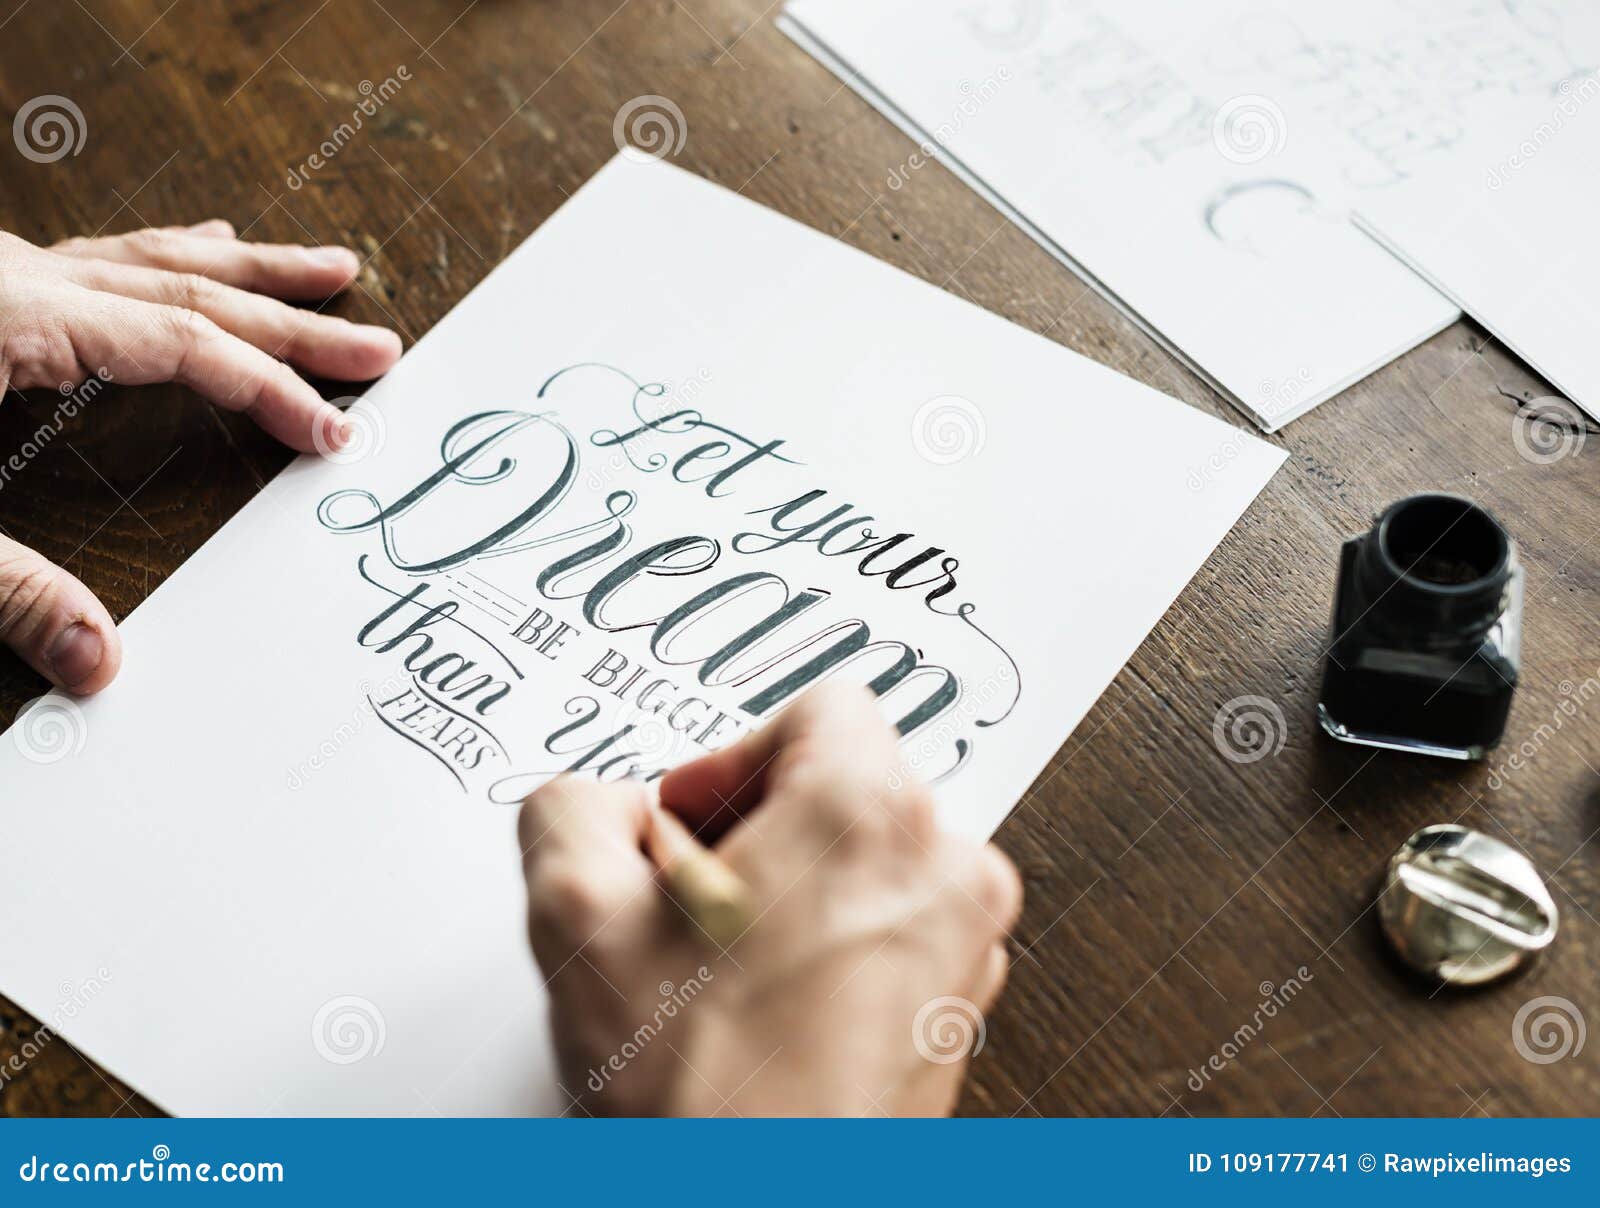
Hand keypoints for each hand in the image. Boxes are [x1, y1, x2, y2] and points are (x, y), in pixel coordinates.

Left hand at [0, 220, 400, 693]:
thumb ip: (5, 591)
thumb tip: (101, 670)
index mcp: (10, 321)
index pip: (183, 346)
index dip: (271, 391)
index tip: (333, 434)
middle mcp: (12, 277)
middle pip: (189, 286)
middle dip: (293, 318)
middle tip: (378, 340)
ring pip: (149, 252)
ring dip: (246, 266)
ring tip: (324, 266)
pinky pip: (100, 253)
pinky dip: (166, 256)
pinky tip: (191, 247)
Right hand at [519, 683, 1021, 1116]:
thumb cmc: (705, 1101)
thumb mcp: (578, 920)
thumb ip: (571, 807)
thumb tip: (593, 803)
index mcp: (869, 816)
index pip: (821, 706)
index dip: (732, 757)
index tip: (690, 821)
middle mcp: (945, 871)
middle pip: (846, 785)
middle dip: (755, 830)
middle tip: (686, 901)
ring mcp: (966, 946)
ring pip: (869, 863)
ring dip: (792, 892)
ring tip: (721, 966)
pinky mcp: (961, 1008)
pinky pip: (895, 931)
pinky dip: (834, 946)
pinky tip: (764, 1008)